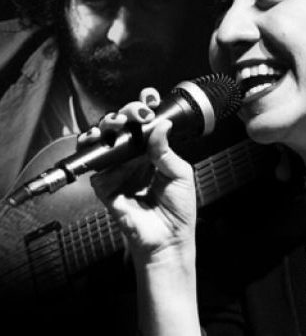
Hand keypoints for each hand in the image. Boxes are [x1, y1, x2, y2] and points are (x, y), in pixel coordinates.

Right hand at [79, 87, 196, 264]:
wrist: (168, 238)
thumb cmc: (179, 209)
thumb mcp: (180, 173)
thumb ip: (166, 149)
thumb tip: (160, 124)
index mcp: (154, 152)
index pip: (145, 124)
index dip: (143, 107)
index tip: (149, 98)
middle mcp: (134, 157)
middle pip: (123, 126)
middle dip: (126, 112)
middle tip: (137, 114)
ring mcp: (118, 169)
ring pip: (105, 139)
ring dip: (107, 125)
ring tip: (118, 124)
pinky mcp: (105, 184)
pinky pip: (95, 164)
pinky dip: (96, 150)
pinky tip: (103, 143)